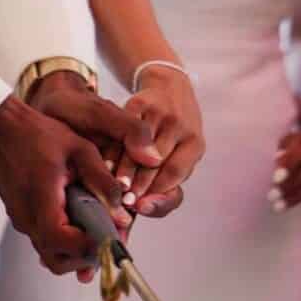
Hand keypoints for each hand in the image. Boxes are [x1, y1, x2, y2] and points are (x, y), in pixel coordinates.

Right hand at [28, 70, 162, 274]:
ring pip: (50, 253)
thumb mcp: (79, 148)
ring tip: (94, 226)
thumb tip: (121, 209)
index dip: (88, 246)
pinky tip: (76, 216)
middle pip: (57, 261)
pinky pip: (43, 238)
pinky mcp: (21, 216)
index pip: (63, 242)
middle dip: (84, 257)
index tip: (109, 238)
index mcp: (42, 200)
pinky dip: (62, 238)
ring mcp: (22, 220)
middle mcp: (28, 218)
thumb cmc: (35, 133)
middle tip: (105, 239)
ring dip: (74, 249)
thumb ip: (102, 179)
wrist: (0, 127)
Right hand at [111, 65, 204, 220]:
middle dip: (137, 184)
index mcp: (194, 143)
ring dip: (124, 169)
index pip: (174, 171)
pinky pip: (124, 129)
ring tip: (113, 187)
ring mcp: (160, 111)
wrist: (169, 90)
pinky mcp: (140, 101)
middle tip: (122, 203)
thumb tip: (145, 210)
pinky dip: (114, 148)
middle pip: (155, 159)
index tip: (139, 207)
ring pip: (138, 145)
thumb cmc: (173, 137)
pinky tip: (105, 164)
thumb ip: (167, 189)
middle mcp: (180, 124)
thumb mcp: (179, 159)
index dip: (155, 191)